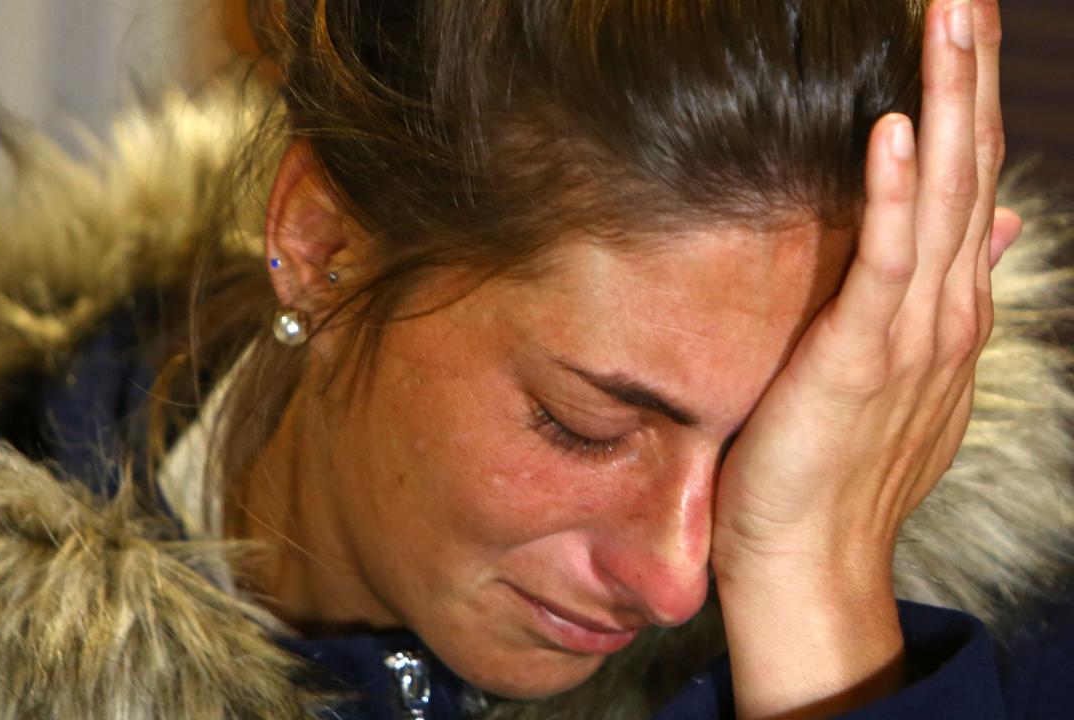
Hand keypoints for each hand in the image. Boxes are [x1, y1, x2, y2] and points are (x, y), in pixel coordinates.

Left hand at [710, 1, 1021, 715]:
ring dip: (946, 101)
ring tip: (946, 16)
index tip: (960, 24)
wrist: (812, 558)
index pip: (966, 178)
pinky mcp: (862, 357)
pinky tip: (894, 128)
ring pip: (942, 195)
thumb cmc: (838, 467)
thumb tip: (989, 223)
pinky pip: (886, 262)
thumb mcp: (901, 369)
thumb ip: (939, 292)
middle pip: (968, 165)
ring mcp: (912, 332)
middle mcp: (945, 308)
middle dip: (968, 72)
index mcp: (946, 306)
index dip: (968, 96)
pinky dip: (895, 194)